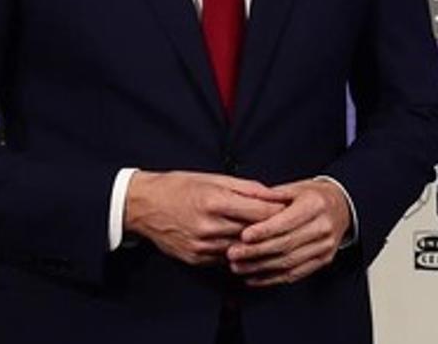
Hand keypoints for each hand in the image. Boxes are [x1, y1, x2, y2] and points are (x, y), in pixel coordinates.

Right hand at [123, 171, 286, 265]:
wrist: (143, 206)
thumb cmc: (178, 186)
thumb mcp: (213, 178)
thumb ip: (247, 188)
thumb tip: (275, 195)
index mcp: (214, 201)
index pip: (259, 213)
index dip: (280, 214)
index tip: (293, 212)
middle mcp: (208, 226)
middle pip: (254, 234)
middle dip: (272, 230)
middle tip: (289, 226)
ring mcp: (202, 246)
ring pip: (242, 250)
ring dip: (257, 245)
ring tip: (271, 238)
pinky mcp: (196, 259)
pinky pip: (226, 259)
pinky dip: (237, 252)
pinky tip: (245, 246)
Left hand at [227, 179, 350, 286]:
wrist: (342, 207)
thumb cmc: (315, 196)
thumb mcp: (296, 187)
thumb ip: (272, 195)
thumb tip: (249, 200)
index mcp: (315, 205)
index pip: (286, 222)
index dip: (264, 231)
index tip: (244, 236)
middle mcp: (323, 227)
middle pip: (286, 244)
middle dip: (256, 251)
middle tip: (233, 253)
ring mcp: (324, 246)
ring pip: (288, 262)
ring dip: (260, 267)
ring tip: (238, 266)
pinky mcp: (323, 260)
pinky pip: (295, 274)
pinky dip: (272, 278)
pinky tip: (254, 277)